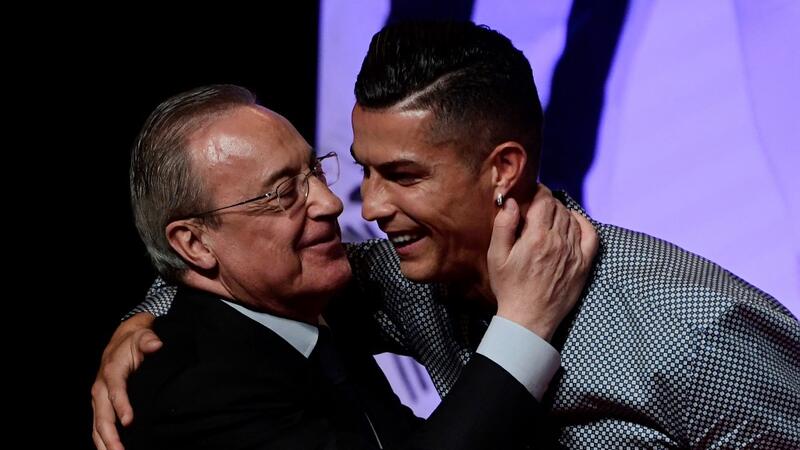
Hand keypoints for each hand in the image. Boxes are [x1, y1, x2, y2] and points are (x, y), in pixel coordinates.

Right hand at [91, 313, 161, 449]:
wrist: (120, 343)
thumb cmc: (133, 343)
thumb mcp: (142, 337)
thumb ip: (148, 340)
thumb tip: (156, 344)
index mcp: (111, 373)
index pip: (116, 392)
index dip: (121, 406)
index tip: (129, 421)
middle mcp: (101, 389)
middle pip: (102, 416)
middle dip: (110, 436)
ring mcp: (98, 400)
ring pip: (97, 426)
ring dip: (104, 444)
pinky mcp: (100, 407)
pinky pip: (98, 427)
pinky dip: (102, 441)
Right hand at [487, 185, 597, 340]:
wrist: (529, 318)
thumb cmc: (509, 287)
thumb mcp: (496, 256)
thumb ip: (504, 226)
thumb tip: (512, 202)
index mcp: (537, 237)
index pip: (544, 200)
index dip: (538, 191)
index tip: (531, 192)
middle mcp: (559, 242)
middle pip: (559, 208)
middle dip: (547, 202)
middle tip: (536, 207)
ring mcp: (574, 253)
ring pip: (572, 220)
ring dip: (562, 213)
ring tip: (549, 217)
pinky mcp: (583, 265)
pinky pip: (591, 236)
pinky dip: (584, 224)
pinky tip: (574, 223)